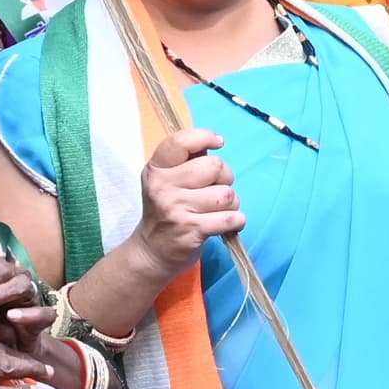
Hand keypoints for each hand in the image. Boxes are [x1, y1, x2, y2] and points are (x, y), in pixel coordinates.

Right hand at [124, 125, 240, 289]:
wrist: (152, 251)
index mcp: (156, 169)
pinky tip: (227, 223)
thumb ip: (186, 161)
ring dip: (231, 203)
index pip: (181, 142)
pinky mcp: (192, 230)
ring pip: (227, 194)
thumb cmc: (167, 210)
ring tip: (218, 210)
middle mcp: (163, 187)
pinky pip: (231, 218)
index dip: (205, 137)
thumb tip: (214, 142)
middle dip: (225, 177)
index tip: (218, 143)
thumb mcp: (166, 181)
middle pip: (214, 167)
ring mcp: (177, 209)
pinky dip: (237, 221)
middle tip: (217, 189)